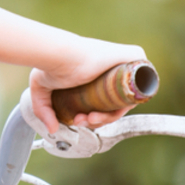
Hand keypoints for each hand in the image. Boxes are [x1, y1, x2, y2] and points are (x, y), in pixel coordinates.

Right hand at [29, 39, 147, 133]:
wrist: (60, 55)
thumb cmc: (50, 65)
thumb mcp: (41, 89)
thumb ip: (43, 110)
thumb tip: (52, 129)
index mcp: (96, 77)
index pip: (104, 104)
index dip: (93, 118)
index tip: (77, 120)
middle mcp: (111, 72)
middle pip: (114, 106)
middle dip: (98, 120)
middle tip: (80, 120)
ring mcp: (123, 65)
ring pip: (125, 102)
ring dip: (107, 118)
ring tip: (88, 117)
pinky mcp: (134, 57)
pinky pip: (142, 85)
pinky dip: (129, 102)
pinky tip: (108, 111)